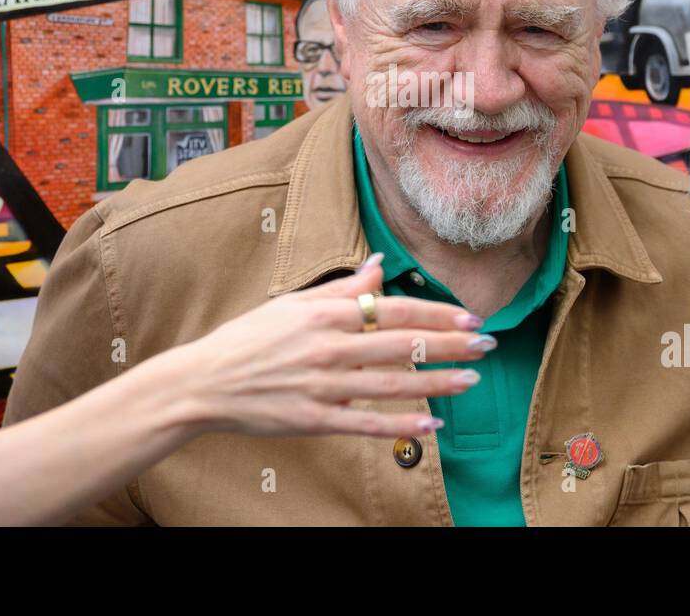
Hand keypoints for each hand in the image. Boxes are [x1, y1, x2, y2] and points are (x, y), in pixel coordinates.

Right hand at [161, 258, 490, 437]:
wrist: (202, 383)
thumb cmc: (248, 338)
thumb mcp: (292, 302)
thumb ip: (341, 288)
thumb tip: (380, 265)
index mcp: (323, 314)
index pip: (393, 310)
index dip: (436, 313)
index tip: (469, 316)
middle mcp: (326, 347)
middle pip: (400, 345)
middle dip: (449, 344)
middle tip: (487, 345)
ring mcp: (321, 385)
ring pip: (391, 384)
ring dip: (436, 382)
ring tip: (471, 381)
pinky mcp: (313, 420)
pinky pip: (365, 422)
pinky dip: (400, 424)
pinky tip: (432, 425)